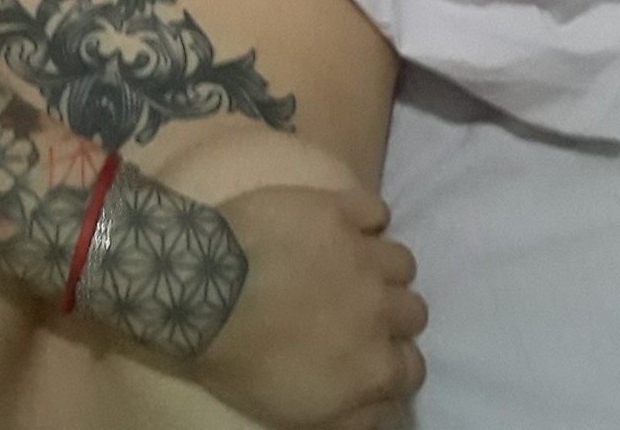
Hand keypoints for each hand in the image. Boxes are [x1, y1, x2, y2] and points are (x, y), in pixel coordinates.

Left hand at [191, 184, 426, 428]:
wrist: (206, 290)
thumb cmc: (242, 358)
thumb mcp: (297, 415)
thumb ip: (353, 418)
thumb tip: (384, 407)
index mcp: (374, 364)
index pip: (412, 367)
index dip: (393, 362)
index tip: (370, 355)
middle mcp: (381, 308)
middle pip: (413, 311)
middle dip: (390, 314)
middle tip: (356, 309)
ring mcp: (362, 254)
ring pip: (401, 262)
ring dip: (382, 268)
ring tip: (351, 266)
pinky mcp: (338, 210)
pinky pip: (377, 210)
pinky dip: (367, 219)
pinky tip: (345, 226)